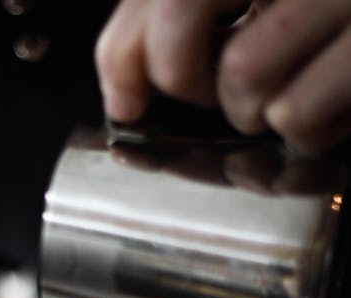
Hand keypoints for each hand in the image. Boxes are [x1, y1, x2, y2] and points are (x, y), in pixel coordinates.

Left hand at [95, 0, 350, 151]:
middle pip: (182, 17)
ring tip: (284, 91)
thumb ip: (165, 17)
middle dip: (186, 78)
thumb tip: (122, 93)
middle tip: (215, 86)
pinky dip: (301, 131)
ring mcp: (342, 0)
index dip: (125, 56)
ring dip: (251, 109)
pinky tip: (324, 106)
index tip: (128, 101)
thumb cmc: (325, 13)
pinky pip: (298, 115)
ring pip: (243, 78)